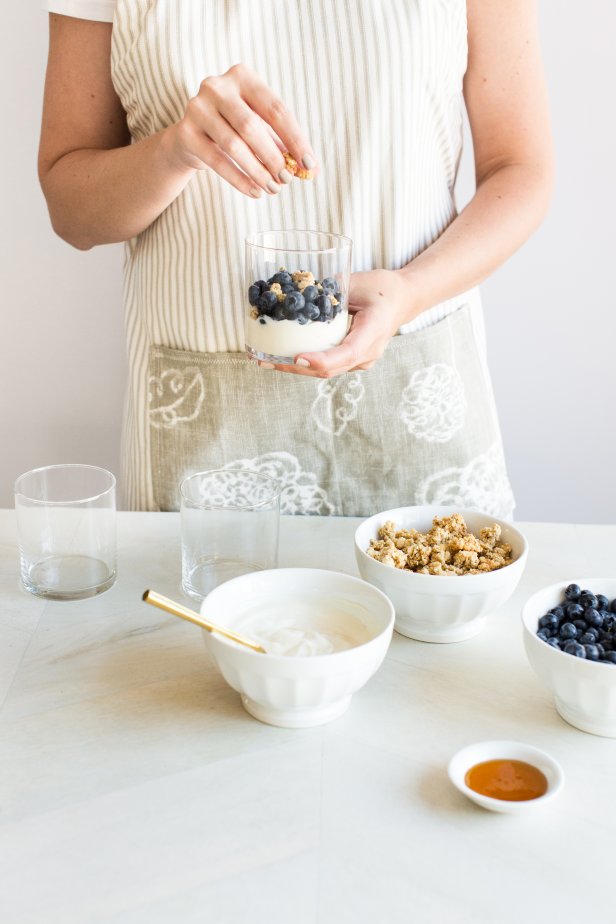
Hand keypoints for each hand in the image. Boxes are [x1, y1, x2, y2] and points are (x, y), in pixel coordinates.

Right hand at [165, 63, 316, 197]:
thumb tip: (313, 170)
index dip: (295, 139)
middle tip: (287, 180)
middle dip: (274, 157)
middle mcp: (217, 87)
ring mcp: (197, 108)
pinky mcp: (185, 133)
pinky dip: (240, 180)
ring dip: (258, 171)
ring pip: (234, 145)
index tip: (309, 164)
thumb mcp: (261, 130)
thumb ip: (285, 145)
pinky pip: (217, 161)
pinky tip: (256, 192)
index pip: (276, 109)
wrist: (190, 138)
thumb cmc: (234, 130)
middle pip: (252, 126)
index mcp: (243, 77)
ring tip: (273, 188)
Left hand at [268, 269, 419, 377]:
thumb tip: (301, 291)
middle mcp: (367, 354)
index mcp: (373, 332)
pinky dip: (303, 363)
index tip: (297, 357)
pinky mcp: (351, 361)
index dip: (321, 360)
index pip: (346, 353)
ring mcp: (360, 361)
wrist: (403, 300)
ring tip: (264, 361)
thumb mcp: (360, 281)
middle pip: (329, 369)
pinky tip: (279, 358)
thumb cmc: (384, 289)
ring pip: (324, 371)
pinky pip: (325, 366)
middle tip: (266, 360)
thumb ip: (333, 287)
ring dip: (294, 368)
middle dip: (295, 367)